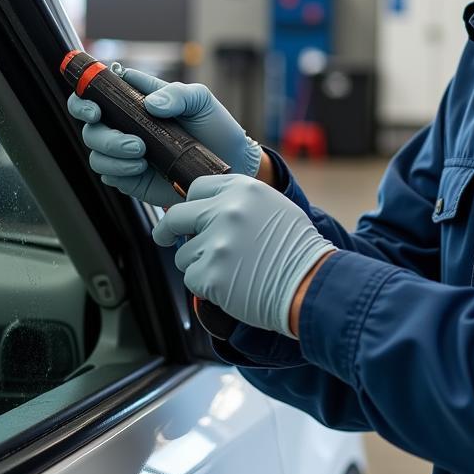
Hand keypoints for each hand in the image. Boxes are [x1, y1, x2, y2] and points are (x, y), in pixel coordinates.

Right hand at [67, 68, 262, 206]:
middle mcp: (126, 124)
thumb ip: (178, 94)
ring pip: (96, 152)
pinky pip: (109, 174)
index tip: (94, 108)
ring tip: (143, 155)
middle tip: (133, 142)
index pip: (98, 92)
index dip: (84, 97)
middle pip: (91, 126)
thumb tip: (152, 104)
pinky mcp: (131, 176)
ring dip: (113, 155)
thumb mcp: (201, 100)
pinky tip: (142, 169)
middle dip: (101, 134)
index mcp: (137, 99)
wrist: (230, 163)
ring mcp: (126, 151)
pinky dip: (120, 172)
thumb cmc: (215, 127)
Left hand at [157, 175, 335, 336]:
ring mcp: (216, 242)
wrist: (310, 282)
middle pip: (177, 216)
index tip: (186, 214)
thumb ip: (238, 201)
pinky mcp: (210, 274)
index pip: (197, 188)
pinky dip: (205, 285)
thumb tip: (204, 205)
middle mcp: (226, 210)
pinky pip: (191, 278)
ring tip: (229, 269)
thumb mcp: (272, 206)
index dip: (191, 203)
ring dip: (198, 263)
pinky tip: (230, 284)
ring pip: (183, 253)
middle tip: (163, 237)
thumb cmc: (295, 248)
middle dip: (168, 229)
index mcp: (242, 189)